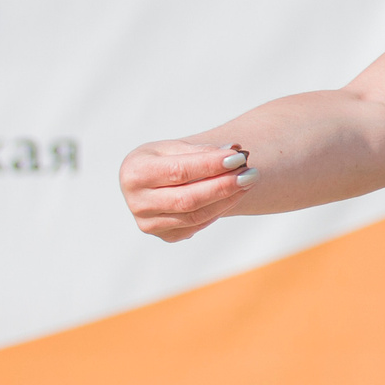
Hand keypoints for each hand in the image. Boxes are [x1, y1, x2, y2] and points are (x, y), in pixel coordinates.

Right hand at [121, 139, 258, 241]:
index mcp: (134, 173)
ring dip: (227, 199)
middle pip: (187, 199)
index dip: (209, 165)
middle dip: (223, 186)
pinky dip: (220, 210)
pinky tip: (236, 195)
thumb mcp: (177, 148)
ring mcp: (149, 223)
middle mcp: (137, 202)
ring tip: (249, 180)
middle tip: (251, 173)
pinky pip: (198, 225)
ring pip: (196, 215)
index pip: (177, 172)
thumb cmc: (167, 159)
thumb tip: (233, 152)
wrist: (156, 181)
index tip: (237, 157)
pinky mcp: (166, 235)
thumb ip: (201, 151)